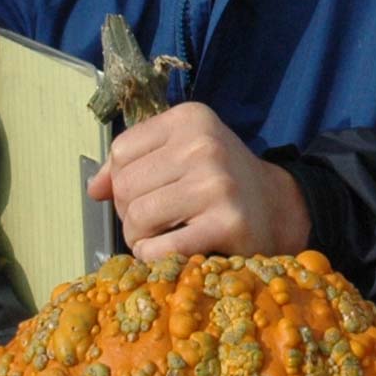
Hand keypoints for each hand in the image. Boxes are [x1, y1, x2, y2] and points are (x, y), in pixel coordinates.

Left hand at [86, 101, 311, 260]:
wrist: (282, 210)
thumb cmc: (223, 183)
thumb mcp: (184, 155)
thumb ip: (137, 163)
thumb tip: (94, 188)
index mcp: (191, 119)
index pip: (121, 152)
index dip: (122, 182)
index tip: (145, 197)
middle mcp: (204, 145)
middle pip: (127, 186)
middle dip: (130, 213)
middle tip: (152, 226)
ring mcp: (217, 184)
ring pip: (139, 217)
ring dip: (139, 238)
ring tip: (158, 240)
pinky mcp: (228, 223)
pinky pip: (164, 246)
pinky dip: (155, 256)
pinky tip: (168, 254)